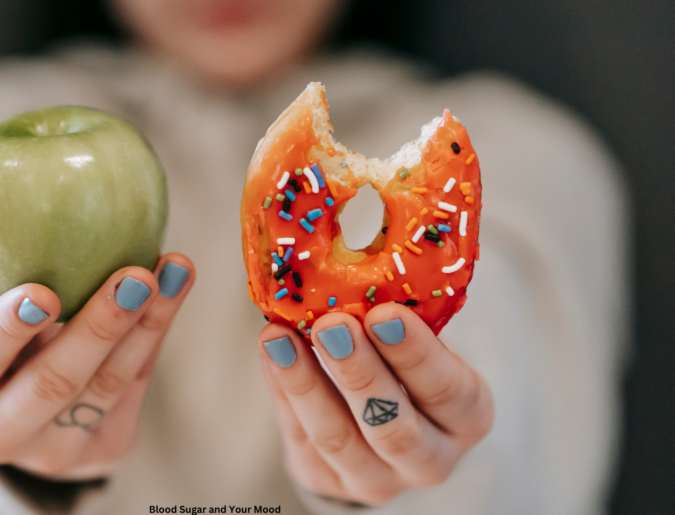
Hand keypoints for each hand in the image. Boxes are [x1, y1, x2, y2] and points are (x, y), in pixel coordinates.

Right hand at [0, 254, 194, 479]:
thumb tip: (6, 189)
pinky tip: (174, 288)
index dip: (6, 328)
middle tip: (134, 275)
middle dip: (98, 328)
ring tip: (173, 270)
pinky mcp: (103, 452)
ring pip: (106, 387)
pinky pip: (134, 388)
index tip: (42, 291)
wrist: (15, 408)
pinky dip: (155, 334)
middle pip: (52, 383)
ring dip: (145, 324)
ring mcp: (52, 454)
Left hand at [258, 303, 493, 504]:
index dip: (417, 354)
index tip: (385, 313)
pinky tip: (272, 350)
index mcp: (467, 417)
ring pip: (338, 438)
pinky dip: (282, 389)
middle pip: (394, 427)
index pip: (449, 391)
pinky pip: (300, 436)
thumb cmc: (406, 363)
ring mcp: (376, 479)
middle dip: (359, 373)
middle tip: (332, 324)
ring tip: (280, 336)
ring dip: (305, 383)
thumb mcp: (421, 341)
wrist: (381, 422)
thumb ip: (401, 316)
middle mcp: (430, 460)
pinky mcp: (326, 481)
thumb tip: (358, 258)